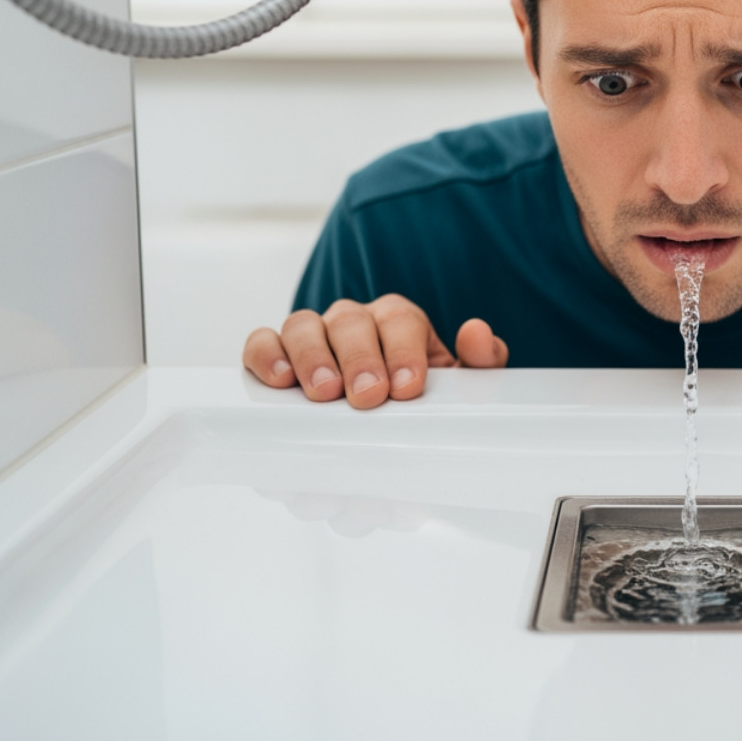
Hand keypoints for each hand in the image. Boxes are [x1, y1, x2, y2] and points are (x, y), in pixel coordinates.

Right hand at [242, 294, 507, 408]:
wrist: (384, 419)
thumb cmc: (417, 396)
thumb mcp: (456, 383)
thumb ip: (479, 362)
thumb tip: (477, 333)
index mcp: (399, 321)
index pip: (401, 321)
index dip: (403, 352)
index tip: (406, 389)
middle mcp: (354, 321)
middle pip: (351, 321)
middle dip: (360, 358)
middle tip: (367, 396)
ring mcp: (313, 335)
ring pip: (303, 326)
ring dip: (312, 359)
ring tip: (323, 394)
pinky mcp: (277, 356)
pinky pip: (262, 343)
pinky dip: (266, 356)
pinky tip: (279, 382)